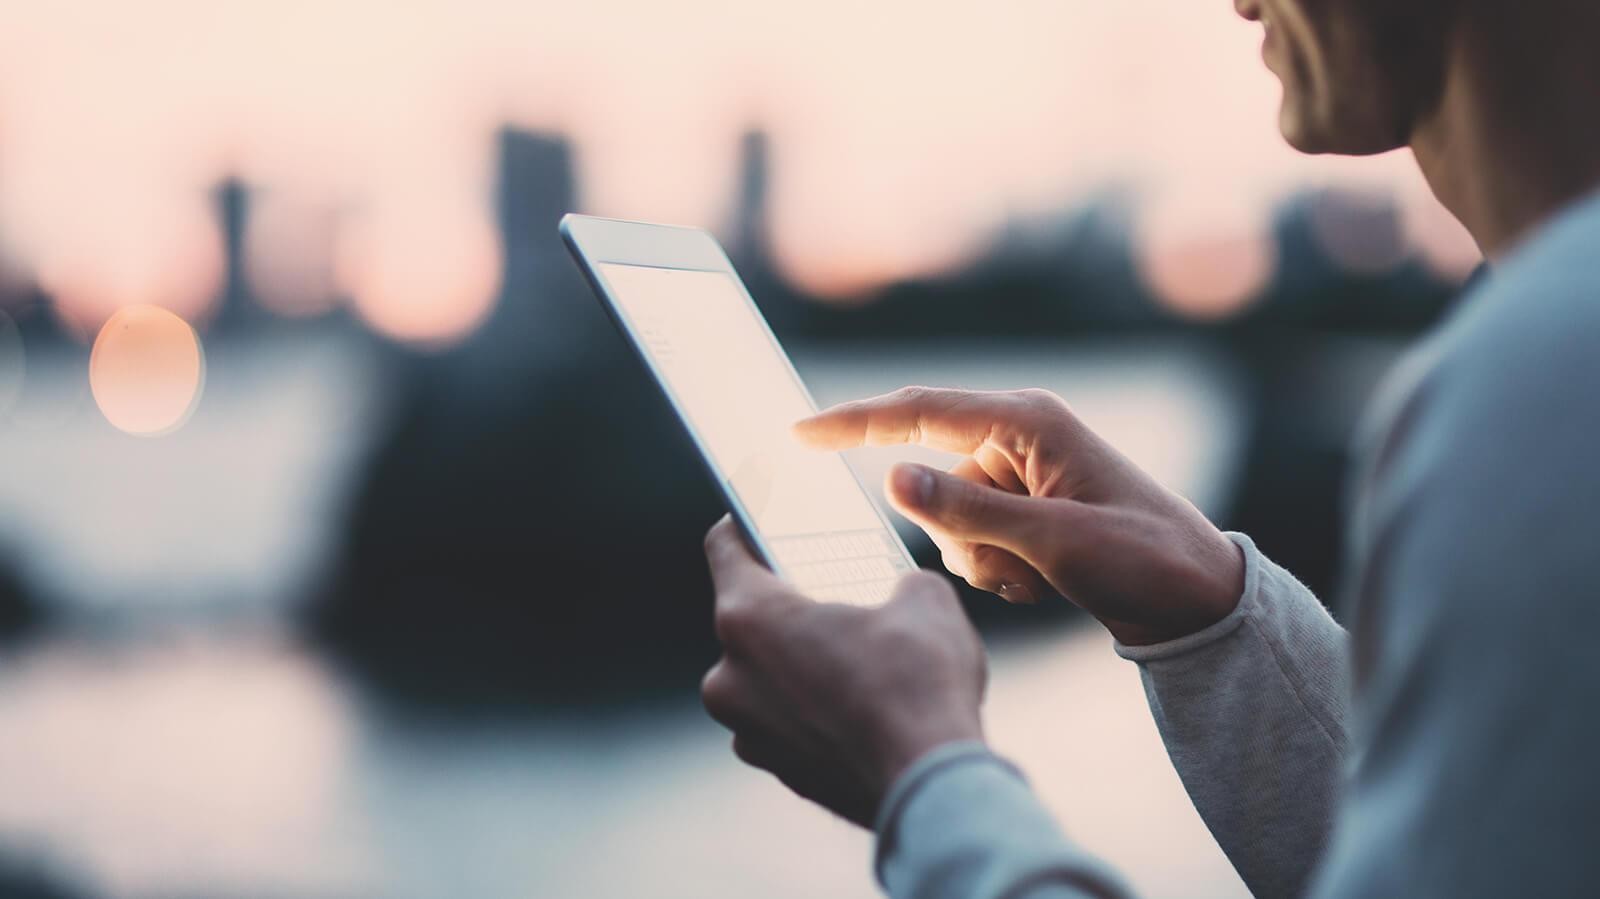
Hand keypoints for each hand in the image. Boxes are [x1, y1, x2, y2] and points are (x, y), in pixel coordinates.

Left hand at [700, 517, 986, 826]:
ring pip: (766, 675)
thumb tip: (899, 591)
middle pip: (749, 617)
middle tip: (835, 591)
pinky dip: (813, 707)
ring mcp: (747, 730)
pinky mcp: (777, 770)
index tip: (763, 518)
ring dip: (800, 660)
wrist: (933, 786)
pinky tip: (862, 700)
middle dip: (790, 602)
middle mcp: (730, 676)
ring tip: (858, 652)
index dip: (747, 522)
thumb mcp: (923, 598)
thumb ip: (895, 579)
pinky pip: (786, 720)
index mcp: (749, 618)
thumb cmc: (919, 685)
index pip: (725, 547)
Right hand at [795, 387, 1243, 645]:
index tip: (797, 432)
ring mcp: (1019, 475)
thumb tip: (889, 477)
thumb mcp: (1053, 540)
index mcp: (1028, 421)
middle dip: (959, 531)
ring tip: (1041, 575)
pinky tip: (1044, 581)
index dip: (852, 422)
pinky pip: (969, 538)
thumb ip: (966, 509)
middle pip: (933, 479)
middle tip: (1017, 562)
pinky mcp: (1023, 509)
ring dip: (981, 557)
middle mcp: (1018, 438)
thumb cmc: (1142, 558)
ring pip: (946, 518)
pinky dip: (994, 568)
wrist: (1195, 601)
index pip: (918, 412)